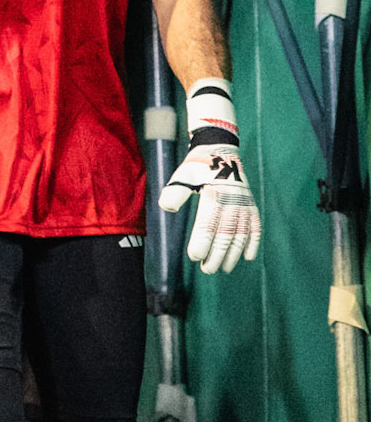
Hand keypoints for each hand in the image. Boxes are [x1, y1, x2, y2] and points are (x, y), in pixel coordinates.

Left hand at [159, 77, 259, 271]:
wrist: (221, 152)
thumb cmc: (197, 167)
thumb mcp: (183, 176)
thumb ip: (175, 193)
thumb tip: (167, 209)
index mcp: (214, 194)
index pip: (208, 224)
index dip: (202, 242)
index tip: (194, 256)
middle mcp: (232, 201)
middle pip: (225, 234)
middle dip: (216, 254)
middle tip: (206, 269)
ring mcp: (244, 204)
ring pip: (241, 235)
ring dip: (233, 254)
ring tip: (223, 268)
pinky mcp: (251, 206)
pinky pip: (256, 228)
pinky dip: (253, 243)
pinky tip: (248, 258)